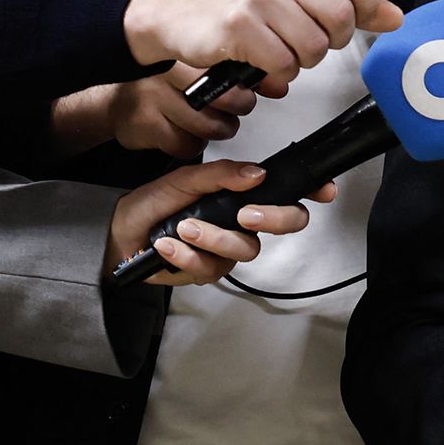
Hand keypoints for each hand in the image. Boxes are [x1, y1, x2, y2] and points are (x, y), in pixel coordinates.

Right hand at [49, 64, 257, 159]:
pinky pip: (185, 144)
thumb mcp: (204, 69)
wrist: (118, 101)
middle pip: (225, 99)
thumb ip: (241, 72)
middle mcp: (168, 70)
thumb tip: (279, 85)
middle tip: (230, 108)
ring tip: (211, 121)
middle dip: (235, 109)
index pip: (231, 67)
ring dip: (216, 130)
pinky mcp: (142, 123)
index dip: (246, 84)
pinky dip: (191, 145)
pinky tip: (185, 132)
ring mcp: (152, 96)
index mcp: (187, 51)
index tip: (248, 88)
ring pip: (207, 126)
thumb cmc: (167, 84)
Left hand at [105, 159, 336, 286]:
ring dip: (216, 238)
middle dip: (273, 218)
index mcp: (243, 193)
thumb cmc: (152, 204)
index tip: (325, 189)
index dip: (313, 189)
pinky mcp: (210, 271)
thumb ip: (220, 175)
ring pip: (247, 249)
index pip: (288, 190)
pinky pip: (213, 268)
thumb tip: (257, 173)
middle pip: (286, 223)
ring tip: (184, 229)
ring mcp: (230, 248)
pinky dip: (188, 256)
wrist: (118, 236)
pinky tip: (166, 247)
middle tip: (245, 214)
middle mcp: (244, 221)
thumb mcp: (182, 180)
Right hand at [122, 0, 402, 76]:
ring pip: (315, 46)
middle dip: (330, 40)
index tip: (356, 16)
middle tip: (307, 37)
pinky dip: (278, 71)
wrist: (178, 12)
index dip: (367, 3)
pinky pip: (285, 64)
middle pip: (342, 17)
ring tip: (281, 46)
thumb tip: (393, 16)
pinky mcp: (239, 25)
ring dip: (303, 59)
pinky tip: (262, 56)